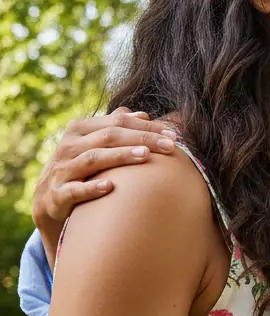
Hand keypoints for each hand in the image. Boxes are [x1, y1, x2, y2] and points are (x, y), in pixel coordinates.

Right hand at [33, 110, 177, 251]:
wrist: (49, 201)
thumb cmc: (80, 169)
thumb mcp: (94, 145)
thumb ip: (115, 129)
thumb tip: (143, 114)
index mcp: (79, 130)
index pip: (117, 121)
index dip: (146, 126)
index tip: (173, 135)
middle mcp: (68, 146)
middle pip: (109, 137)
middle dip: (142, 139)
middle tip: (170, 146)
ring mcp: (61, 170)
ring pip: (93, 158)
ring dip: (120, 156)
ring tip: (145, 156)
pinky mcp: (57, 195)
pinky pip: (74, 190)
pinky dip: (91, 188)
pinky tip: (110, 187)